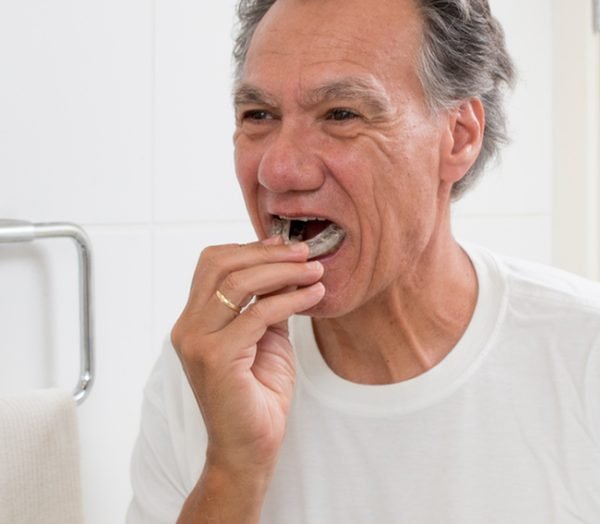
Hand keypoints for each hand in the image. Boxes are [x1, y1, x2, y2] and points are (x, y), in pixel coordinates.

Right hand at [171, 236, 324, 514]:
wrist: (249, 449)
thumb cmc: (258, 395)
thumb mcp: (265, 337)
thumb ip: (267, 302)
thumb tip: (288, 265)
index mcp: (194, 320)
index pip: (212, 263)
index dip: (251, 248)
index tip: (288, 246)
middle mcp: (188, 327)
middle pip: (220, 264)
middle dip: (268, 253)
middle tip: (305, 253)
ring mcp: (198, 342)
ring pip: (239, 282)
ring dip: (284, 271)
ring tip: (315, 272)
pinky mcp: (217, 357)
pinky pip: (259, 312)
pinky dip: (291, 299)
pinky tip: (314, 297)